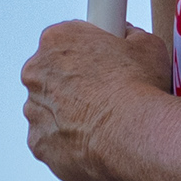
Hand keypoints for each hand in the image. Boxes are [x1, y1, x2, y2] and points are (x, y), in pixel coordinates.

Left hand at [21, 19, 172, 180]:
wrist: (134, 133)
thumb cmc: (139, 88)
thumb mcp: (147, 45)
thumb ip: (130, 37)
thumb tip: (129, 39)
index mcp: (56, 40)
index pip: (64, 41)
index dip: (86, 53)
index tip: (99, 64)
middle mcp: (36, 72)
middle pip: (50, 75)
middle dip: (73, 84)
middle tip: (104, 94)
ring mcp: (33, 110)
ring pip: (48, 110)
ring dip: (68, 114)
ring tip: (102, 122)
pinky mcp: (38, 142)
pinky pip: (50, 141)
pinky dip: (67, 143)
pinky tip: (93, 142)